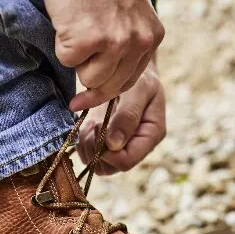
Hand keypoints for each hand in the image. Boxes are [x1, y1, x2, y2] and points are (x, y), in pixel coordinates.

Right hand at [29, 0, 163, 110]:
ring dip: (76, 60)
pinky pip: (67, 61)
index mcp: (153, 36)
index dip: (108, 88)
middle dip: (90, 86)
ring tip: (76, 27)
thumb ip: (130, 38)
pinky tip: (66, 20)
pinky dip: (60, 45)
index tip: (91, 96)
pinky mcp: (88, 39)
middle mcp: (139, 41)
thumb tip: (118, 68)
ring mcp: (115, 41)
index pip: (130, 80)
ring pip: (89, 78)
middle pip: (110, 87)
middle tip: (76, 96)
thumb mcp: (132, 7)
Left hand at [77, 58, 165, 173]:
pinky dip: (83, 141)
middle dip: (96, 149)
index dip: (110, 153)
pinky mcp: (106, 142)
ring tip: (91, 123)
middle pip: (111, 167)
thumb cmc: (141, 76)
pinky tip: (87, 123)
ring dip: (88, 146)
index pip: (128, 160)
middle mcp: (136, 145)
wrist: (131, 67)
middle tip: (93, 124)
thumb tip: (114, 145)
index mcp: (151, 135)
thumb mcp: (139, 90)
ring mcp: (120, 146)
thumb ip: (128, 116)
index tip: (99, 130)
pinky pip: (89, 153)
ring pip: (98, 164)